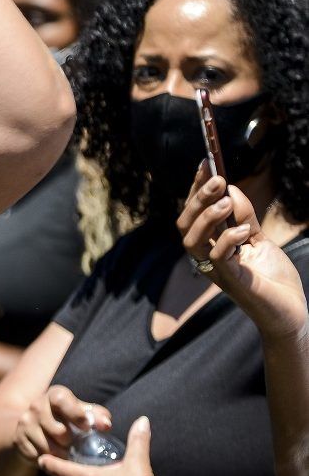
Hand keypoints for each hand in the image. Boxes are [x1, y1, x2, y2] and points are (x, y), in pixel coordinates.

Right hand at [14, 385, 112, 463]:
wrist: (35, 427)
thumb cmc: (67, 419)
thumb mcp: (82, 413)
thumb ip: (96, 416)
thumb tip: (105, 425)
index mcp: (54, 395)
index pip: (61, 400)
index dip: (75, 414)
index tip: (86, 427)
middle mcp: (36, 405)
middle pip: (58, 430)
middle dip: (69, 442)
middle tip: (74, 444)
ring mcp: (25, 422)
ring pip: (48, 447)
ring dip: (60, 454)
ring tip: (65, 452)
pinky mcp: (18, 439)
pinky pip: (38, 456)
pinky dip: (48, 460)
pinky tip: (52, 456)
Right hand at [177, 166, 308, 343]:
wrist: (290, 312)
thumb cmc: (272, 279)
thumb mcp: (258, 239)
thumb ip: (244, 216)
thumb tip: (231, 188)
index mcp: (210, 245)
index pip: (194, 213)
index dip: (196, 189)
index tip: (204, 163)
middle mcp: (206, 257)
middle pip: (185, 224)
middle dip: (197, 199)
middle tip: (217, 179)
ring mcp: (216, 270)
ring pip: (192, 240)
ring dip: (207, 217)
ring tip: (226, 201)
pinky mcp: (231, 282)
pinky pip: (217, 258)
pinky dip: (227, 239)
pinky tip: (243, 230)